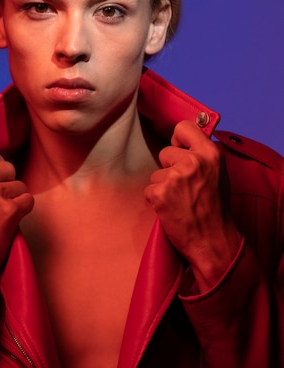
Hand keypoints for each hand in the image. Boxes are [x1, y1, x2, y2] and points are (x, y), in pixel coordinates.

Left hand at [144, 120, 240, 290]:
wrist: (213, 241)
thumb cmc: (215, 210)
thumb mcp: (218, 174)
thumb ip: (202, 157)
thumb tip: (182, 142)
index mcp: (211, 153)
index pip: (184, 127)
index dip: (178, 139)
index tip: (179, 150)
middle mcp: (193, 162)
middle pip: (165, 152)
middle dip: (169, 169)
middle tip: (184, 189)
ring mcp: (175, 177)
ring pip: (156, 174)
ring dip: (163, 188)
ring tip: (180, 203)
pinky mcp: (160, 193)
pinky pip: (148, 191)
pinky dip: (155, 201)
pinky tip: (171, 211)